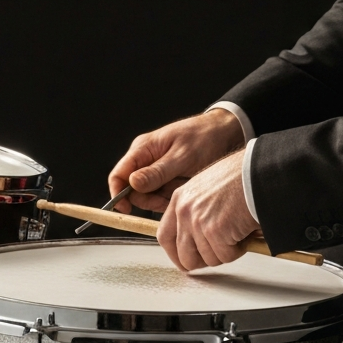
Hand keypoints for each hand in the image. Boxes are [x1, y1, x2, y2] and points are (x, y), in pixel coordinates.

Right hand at [108, 109, 244, 212]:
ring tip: (182, 188)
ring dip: (163, 198)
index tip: (126, 209)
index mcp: (143, 149)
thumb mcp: (182, 157)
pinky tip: (184, 189)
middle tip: (167, 201)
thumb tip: (132, 184)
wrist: (225, 133)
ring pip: (148, 195)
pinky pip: (161, 194)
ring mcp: (155, 169)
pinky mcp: (166, 177)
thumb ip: (157, 172)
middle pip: (132, 190)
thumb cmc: (204, 138)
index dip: (118, 195)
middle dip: (148, 199)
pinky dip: (171, 197)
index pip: (118, 175)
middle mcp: (145, 159)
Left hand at [157, 150, 259, 269]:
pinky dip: (239, 250)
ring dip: (226, 252)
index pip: (164, 236)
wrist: (259, 171)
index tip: (185, 261)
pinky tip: (245, 232)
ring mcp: (198, 222)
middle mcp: (184, 211)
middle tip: (219, 254)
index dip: (175, 254)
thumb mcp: (206, 189)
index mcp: (179, 199)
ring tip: (237, 232)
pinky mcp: (215, 231)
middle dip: (203, 262)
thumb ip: (195, 211)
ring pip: (208, 259)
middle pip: (184, 256)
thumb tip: (195, 241)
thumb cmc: (240, 177)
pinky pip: (226, 256)